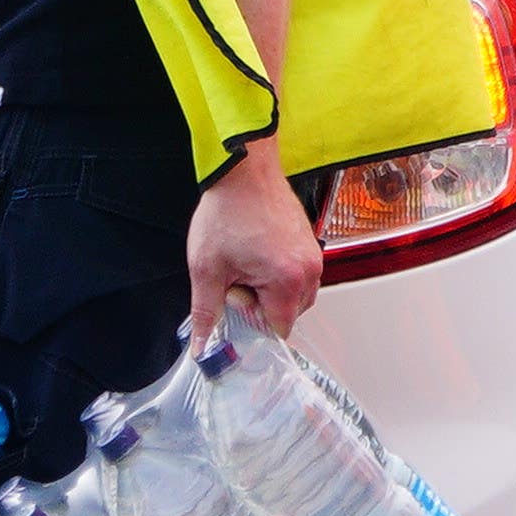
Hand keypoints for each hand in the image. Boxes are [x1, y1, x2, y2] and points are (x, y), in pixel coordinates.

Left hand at [190, 138, 321, 339]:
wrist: (243, 171)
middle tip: (238, 274)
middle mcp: (308, 270)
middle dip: (260, 303)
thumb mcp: (206, 268)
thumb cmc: (228, 210)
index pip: (278, 328)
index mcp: (287, 280)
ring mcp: (312, 255)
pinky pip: (297, 274)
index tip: (235, 298)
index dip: (251, 319)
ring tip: (248, 260)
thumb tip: (202, 344)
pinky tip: (257, 252)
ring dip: (269, 288)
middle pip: (288, 313)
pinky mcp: (310, 244)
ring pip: (293, 294)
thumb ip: (205, 312)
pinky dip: (278, 271)